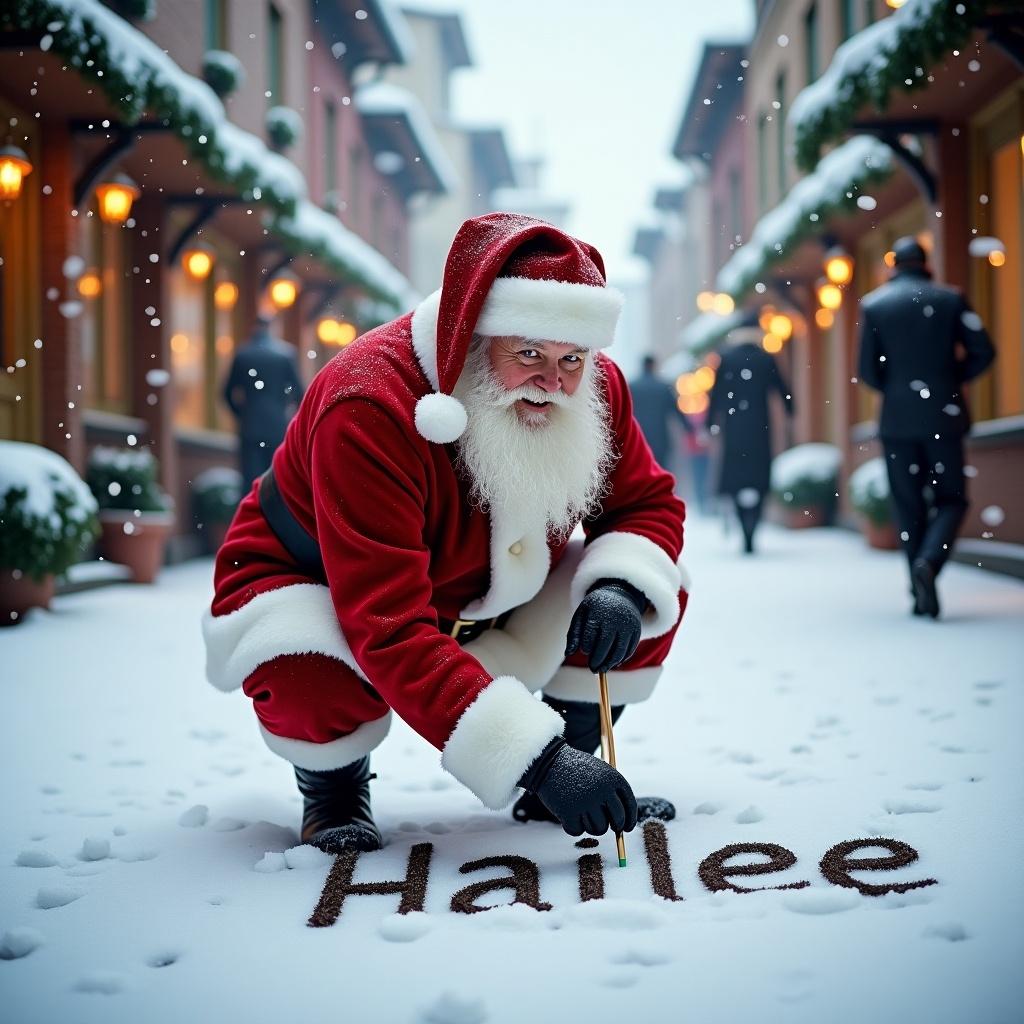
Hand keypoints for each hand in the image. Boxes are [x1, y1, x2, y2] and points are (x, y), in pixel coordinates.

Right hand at [519, 738, 637, 836]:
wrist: (548, 761)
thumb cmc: (575, 768)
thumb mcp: (599, 773)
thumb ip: (612, 793)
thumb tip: (623, 824)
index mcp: (613, 779)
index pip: (630, 806)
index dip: (629, 820)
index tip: (626, 828)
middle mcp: (603, 791)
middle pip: (617, 821)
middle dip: (613, 826)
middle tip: (603, 824)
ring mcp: (586, 803)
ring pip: (598, 829)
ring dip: (590, 825)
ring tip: (579, 810)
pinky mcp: (569, 812)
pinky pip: (578, 831)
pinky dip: (572, 826)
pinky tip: (566, 812)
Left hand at [565, 579, 645, 673]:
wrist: (620, 594)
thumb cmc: (596, 608)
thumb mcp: (582, 615)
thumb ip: (574, 634)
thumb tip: (568, 653)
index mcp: (597, 613)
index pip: (589, 636)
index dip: (586, 647)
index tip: (584, 651)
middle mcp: (614, 619)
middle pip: (605, 645)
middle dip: (597, 660)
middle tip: (592, 669)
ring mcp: (627, 625)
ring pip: (619, 650)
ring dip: (610, 663)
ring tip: (602, 669)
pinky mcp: (637, 631)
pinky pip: (630, 650)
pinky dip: (622, 659)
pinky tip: (614, 663)